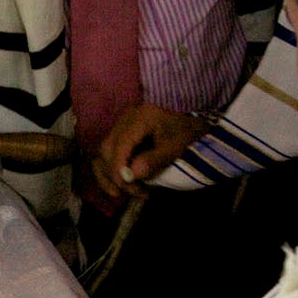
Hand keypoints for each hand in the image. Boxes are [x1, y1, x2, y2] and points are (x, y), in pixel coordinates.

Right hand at [91, 102, 210, 199]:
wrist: (194, 104)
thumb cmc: (188, 124)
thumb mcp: (177, 144)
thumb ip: (154, 159)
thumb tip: (131, 175)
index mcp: (136, 119)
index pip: (118, 148)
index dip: (119, 171)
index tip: (132, 189)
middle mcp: (123, 119)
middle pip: (106, 150)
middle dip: (116, 176)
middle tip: (137, 192)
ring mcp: (121, 123)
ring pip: (103, 151)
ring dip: (109, 173)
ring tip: (122, 192)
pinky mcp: (123, 130)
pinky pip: (110, 150)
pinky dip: (111, 166)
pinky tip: (120, 181)